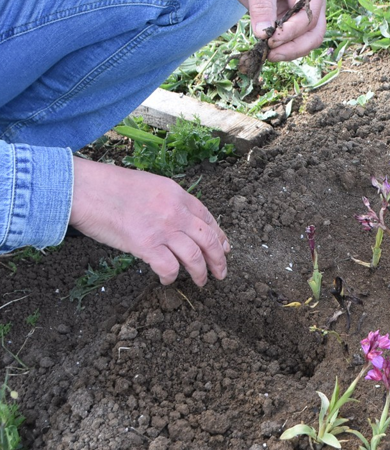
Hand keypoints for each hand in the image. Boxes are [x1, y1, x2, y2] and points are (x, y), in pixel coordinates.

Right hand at [69, 158, 229, 286]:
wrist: (85, 189)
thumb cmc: (109, 187)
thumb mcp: (150, 185)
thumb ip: (167, 202)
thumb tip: (177, 223)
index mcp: (177, 194)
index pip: (208, 218)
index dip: (219, 235)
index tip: (225, 248)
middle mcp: (176, 212)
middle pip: (209, 239)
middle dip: (219, 259)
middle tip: (221, 272)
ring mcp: (163, 229)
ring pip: (195, 256)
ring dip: (201, 272)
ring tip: (202, 282)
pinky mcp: (146, 245)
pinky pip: (170, 267)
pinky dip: (172, 277)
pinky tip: (168, 280)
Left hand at [228, 0, 326, 61]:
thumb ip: (262, 6)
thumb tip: (263, 34)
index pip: (308, 17)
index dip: (290, 32)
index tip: (270, 40)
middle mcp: (312, 2)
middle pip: (314, 32)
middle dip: (295, 47)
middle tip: (272, 54)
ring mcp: (302, 13)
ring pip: (307, 40)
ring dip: (290, 51)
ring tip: (270, 55)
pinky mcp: (291, 21)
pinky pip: (295, 40)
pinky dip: (284, 48)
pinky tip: (269, 51)